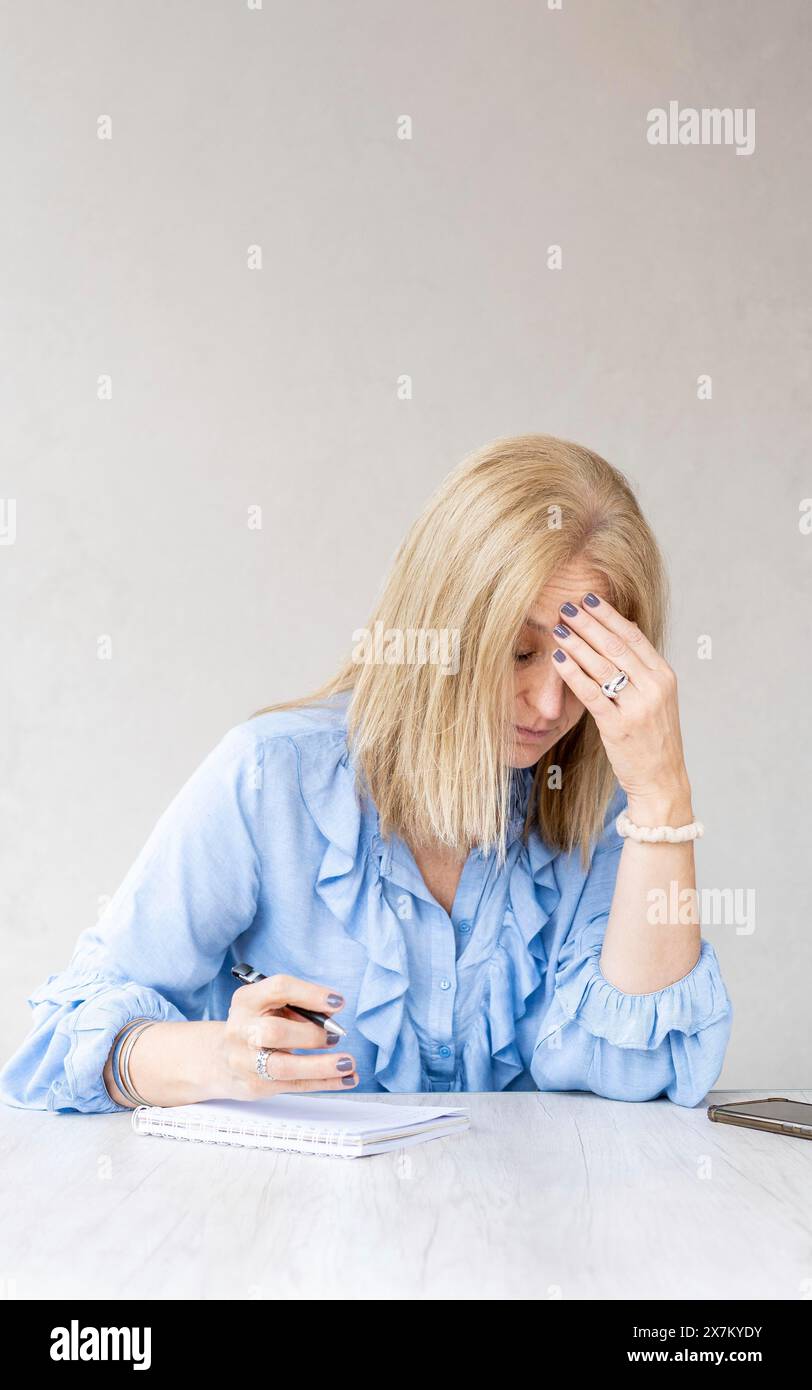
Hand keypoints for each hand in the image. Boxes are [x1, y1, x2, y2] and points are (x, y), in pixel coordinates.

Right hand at [220, 973, 357, 1096]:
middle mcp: (241, 1030)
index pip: (278, 989)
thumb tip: (332, 1012)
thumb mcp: (268, 1005)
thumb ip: (297, 1006)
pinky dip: (325, 1082)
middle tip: (334, 1036)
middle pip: (274, 1032)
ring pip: (283, 1066)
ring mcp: (245, 1061)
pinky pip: (295, 1085)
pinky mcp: (256, 1086)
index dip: (311, 994)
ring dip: (321, 1066)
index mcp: (247, 1000)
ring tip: (348, 1062)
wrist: (220, 1057)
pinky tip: (347, 1079)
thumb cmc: (256, 1024)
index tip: (338, 1002)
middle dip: (310, 1034)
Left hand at [551, 592, 692, 819]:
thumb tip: (617, 633)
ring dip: (576, 643)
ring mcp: (638, 707)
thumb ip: (640, 669)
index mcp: (664, 676)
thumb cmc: (653, 736)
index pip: (634, 636)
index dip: (609, 615)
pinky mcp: (618, 726)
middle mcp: (654, 687)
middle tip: (566, 606)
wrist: (661, 778)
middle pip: (616, 646)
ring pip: (602, 666)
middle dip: (588, 623)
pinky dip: (572, 673)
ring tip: (557, 628)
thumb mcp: (656, 697)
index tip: (588, 598)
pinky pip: (591, 693)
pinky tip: (557, 660)